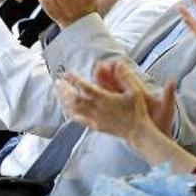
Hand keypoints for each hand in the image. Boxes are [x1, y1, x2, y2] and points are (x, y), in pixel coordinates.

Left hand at [57, 60, 175, 141]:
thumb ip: (126, 76)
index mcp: (104, 99)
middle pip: (74, 99)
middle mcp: (96, 109)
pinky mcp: (95, 126)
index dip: (74, 79)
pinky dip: (69, 112)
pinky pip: (78, 120)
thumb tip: (118, 64)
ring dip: (64, 100)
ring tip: (59, 92)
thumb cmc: (136, 111)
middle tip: (58, 82)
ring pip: (73, 110)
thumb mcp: (135, 91)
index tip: (67, 73)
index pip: (84, 87)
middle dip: (64, 90)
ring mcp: (94, 119)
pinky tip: (66, 108)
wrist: (137, 132)